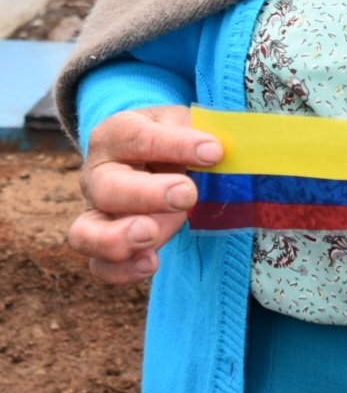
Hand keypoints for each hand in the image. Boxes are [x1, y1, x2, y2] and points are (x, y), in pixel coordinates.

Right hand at [68, 106, 222, 284]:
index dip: (175, 145)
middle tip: (187, 194)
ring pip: (85, 233)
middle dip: (147, 194)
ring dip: (119, 238)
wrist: (155, 157)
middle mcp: (98, 173)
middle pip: (107, 187)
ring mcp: (95, 212)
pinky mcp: (102, 245)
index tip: (214, 151)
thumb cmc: (172, 136)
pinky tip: (152, 263)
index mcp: (117, 133)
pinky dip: (122, 270)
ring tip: (152, 234)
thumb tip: (215, 151)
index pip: (137, 138)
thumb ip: (195, 132)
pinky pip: (100, 266)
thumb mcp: (183, 122)